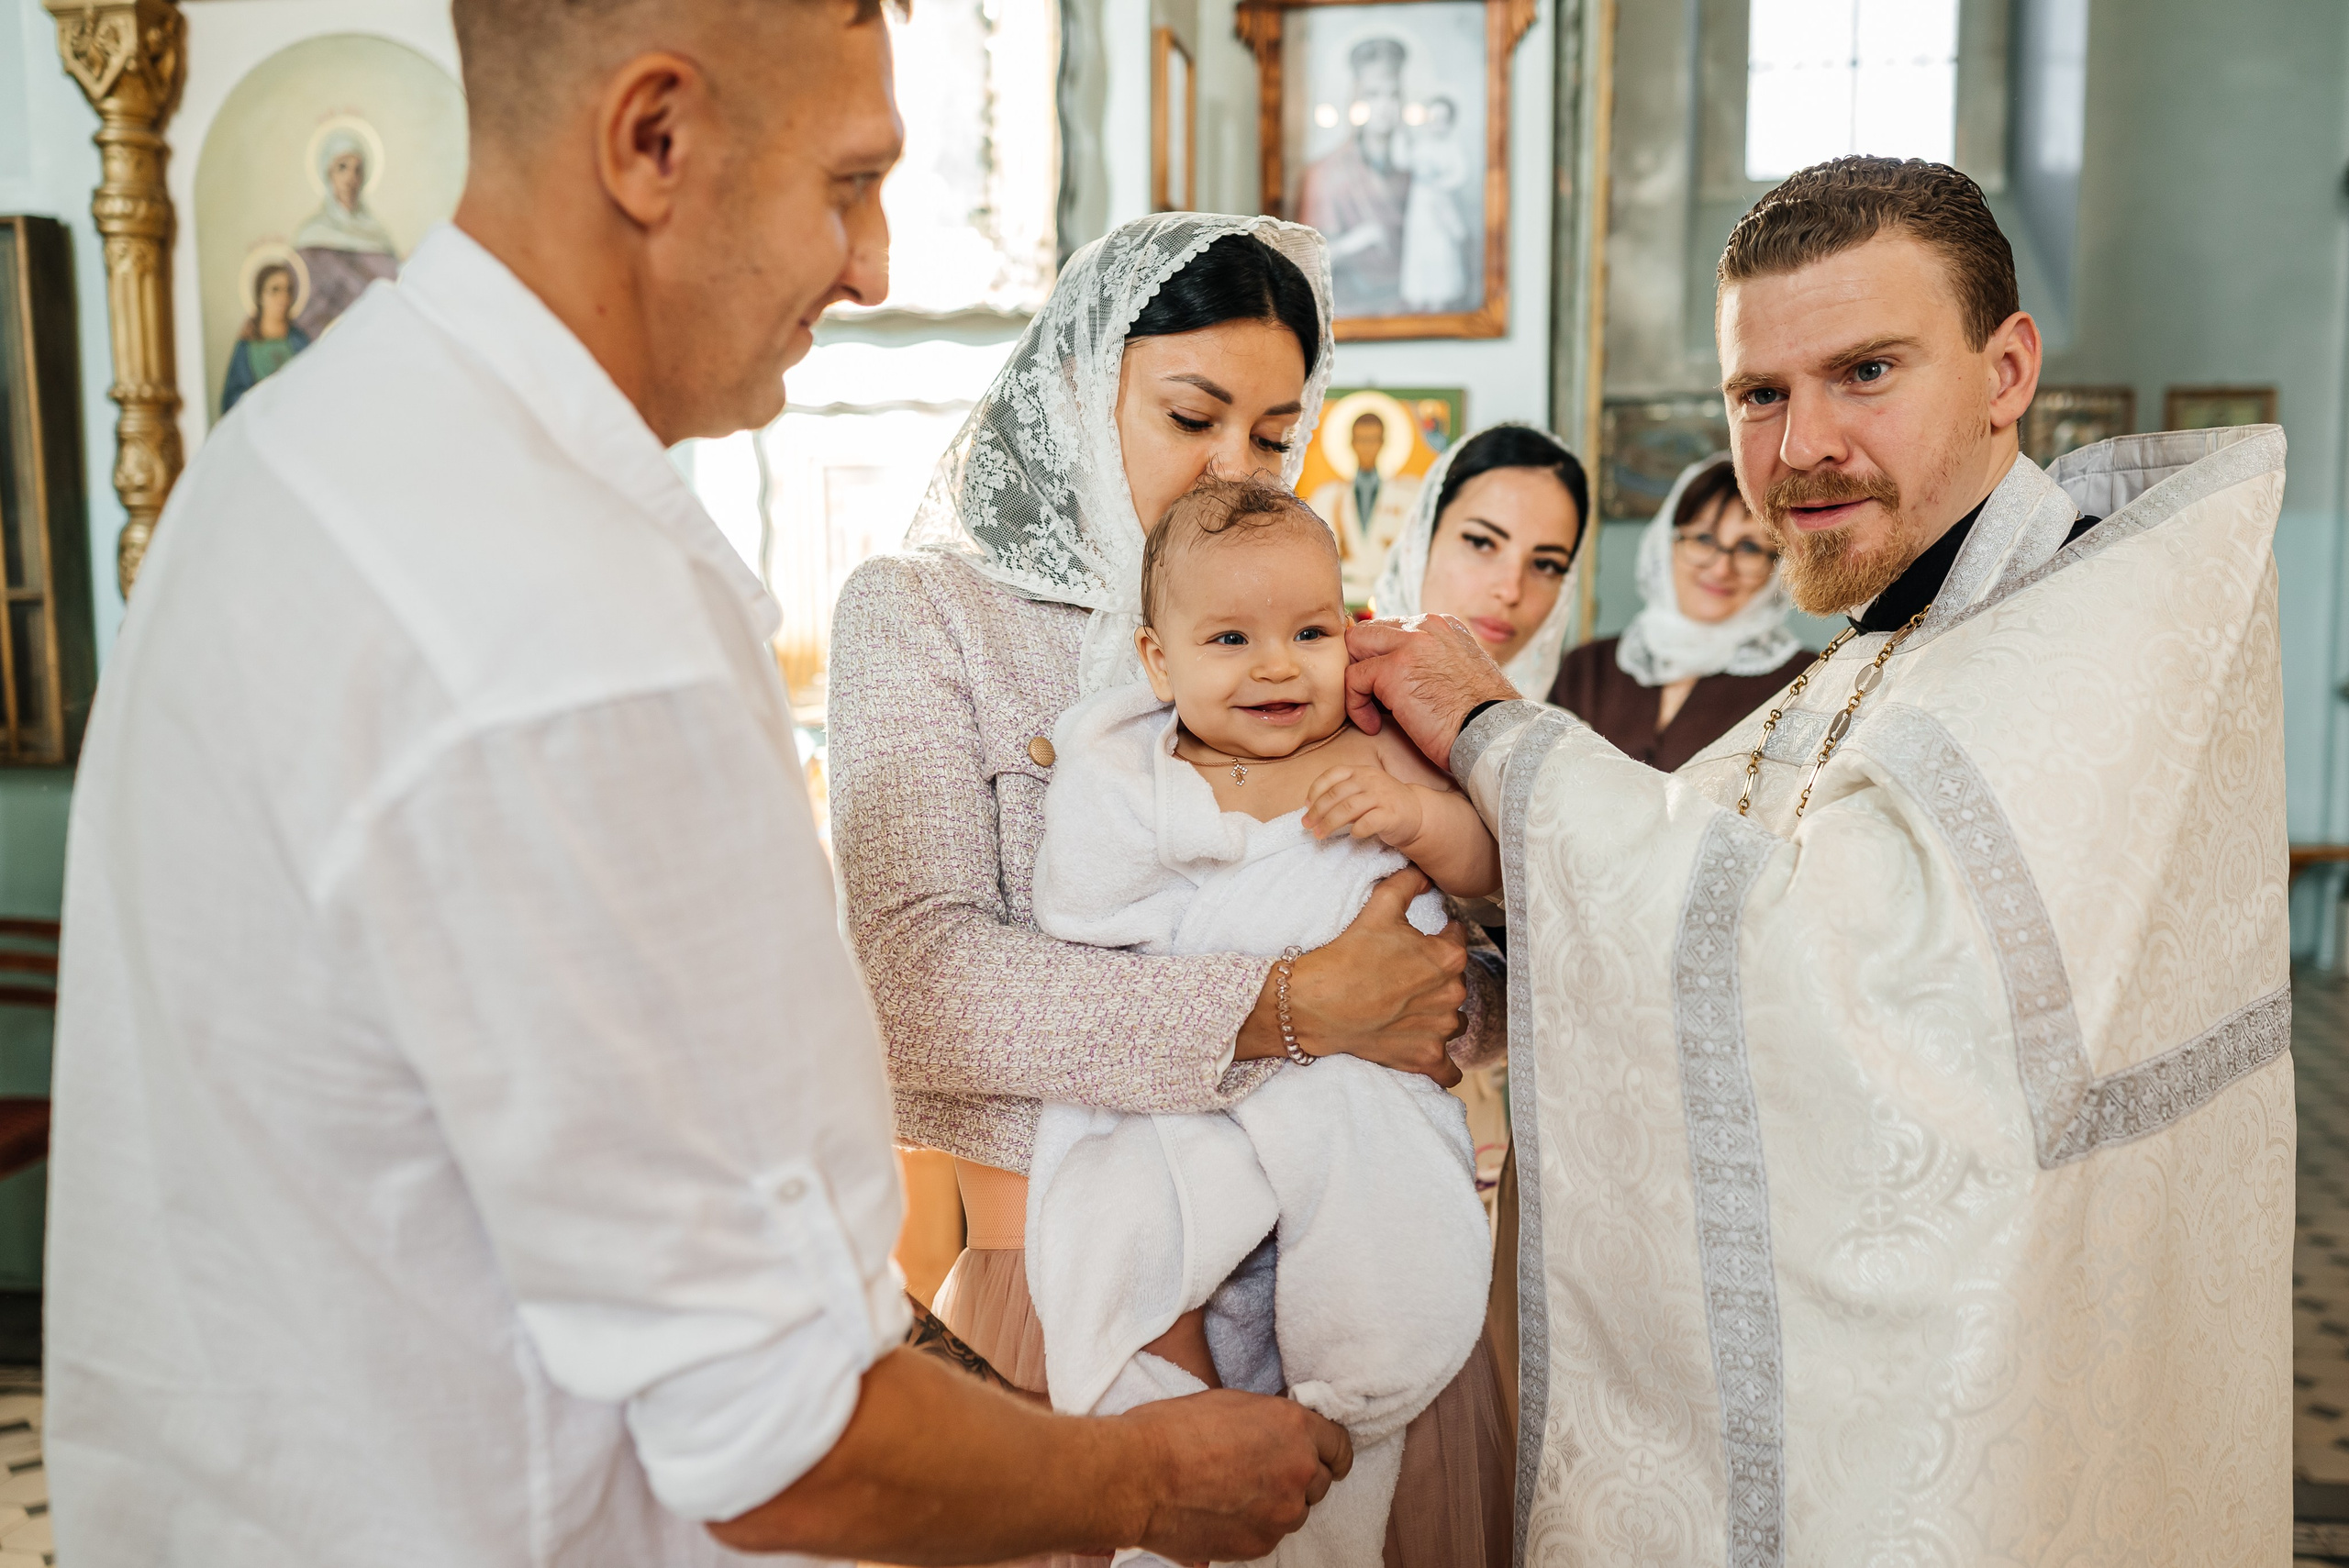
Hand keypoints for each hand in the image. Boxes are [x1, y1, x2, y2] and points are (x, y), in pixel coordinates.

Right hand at [1123, 1390, 1352, 1564]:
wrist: (1138, 1476)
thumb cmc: (1172, 1430)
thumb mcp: (1230, 1404)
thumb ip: (1268, 1423)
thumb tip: (1278, 1436)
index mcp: (1294, 1428)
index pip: (1339, 1446)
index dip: (1329, 1452)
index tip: (1322, 1458)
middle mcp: (1298, 1471)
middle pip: (1319, 1482)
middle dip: (1298, 1477)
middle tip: (1261, 1472)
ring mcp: (1281, 1513)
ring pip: (1295, 1512)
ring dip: (1276, 1504)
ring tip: (1235, 1494)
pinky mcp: (1259, 1545)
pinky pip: (1269, 1535)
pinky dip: (1253, 1526)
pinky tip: (1222, 1512)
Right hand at [1237, 868, 1466, 1087]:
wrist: (1317, 1004)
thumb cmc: (1348, 955)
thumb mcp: (1379, 908)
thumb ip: (1407, 884)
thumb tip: (1424, 874)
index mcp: (1448, 958)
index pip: (1456, 941)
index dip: (1439, 937)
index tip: (1419, 942)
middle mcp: (1453, 995)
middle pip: (1454, 983)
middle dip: (1434, 978)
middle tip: (1404, 977)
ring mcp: (1441, 1031)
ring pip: (1453, 1021)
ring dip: (1438, 1016)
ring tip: (1406, 1010)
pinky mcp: (1426, 1059)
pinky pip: (1450, 1070)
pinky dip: (1442, 1063)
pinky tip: (1429, 1052)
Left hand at [1302, 764, 1422, 849]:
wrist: (1417, 813)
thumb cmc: (1383, 803)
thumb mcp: (1363, 790)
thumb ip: (1342, 793)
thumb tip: (1312, 807)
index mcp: (1361, 771)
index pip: (1333, 774)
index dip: (1316, 789)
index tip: (1306, 805)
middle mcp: (1371, 780)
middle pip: (1337, 794)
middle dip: (1318, 811)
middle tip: (1307, 825)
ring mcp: (1382, 796)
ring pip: (1349, 808)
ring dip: (1330, 823)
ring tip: (1320, 834)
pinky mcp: (1391, 815)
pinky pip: (1368, 822)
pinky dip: (1356, 829)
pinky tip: (1352, 835)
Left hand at [1344, 614, 1516, 771]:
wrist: (1494, 734)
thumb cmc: (1478, 717)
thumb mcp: (1457, 674)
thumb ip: (1430, 661)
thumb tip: (1399, 674)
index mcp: (1442, 626)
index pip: (1391, 628)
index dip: (1380, 659)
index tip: (1385, 691)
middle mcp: (1426, 626)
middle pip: (1368, 631)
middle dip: (1362, 664)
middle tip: (1371, 698)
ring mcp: (1409, 645)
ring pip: (1355, 647)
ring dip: (1357, 681)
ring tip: (1373, 711)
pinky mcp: (1393, 669)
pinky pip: (1353, 679)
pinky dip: (1356, 706)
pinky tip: (1374, 726)